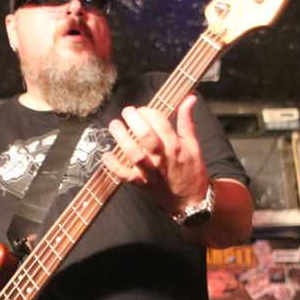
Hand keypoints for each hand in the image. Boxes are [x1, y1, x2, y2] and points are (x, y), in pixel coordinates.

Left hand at [103, 95, 208, 215]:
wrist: (191, 200)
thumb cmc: (191, 170)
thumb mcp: (194, 145)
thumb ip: (187, 121)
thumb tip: (189, 98)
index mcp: (175, 146)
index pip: (160, 122)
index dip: (148, 112)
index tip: (142, 110)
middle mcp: (162, 158)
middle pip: (146, 135)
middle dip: (134, 119)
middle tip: (127, 112)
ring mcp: (150, 172)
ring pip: (133, 153)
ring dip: (121, 138)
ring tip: (115, 125)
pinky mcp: (142, 184)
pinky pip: (124, 175)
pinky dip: (113, 166)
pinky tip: (106, 154)